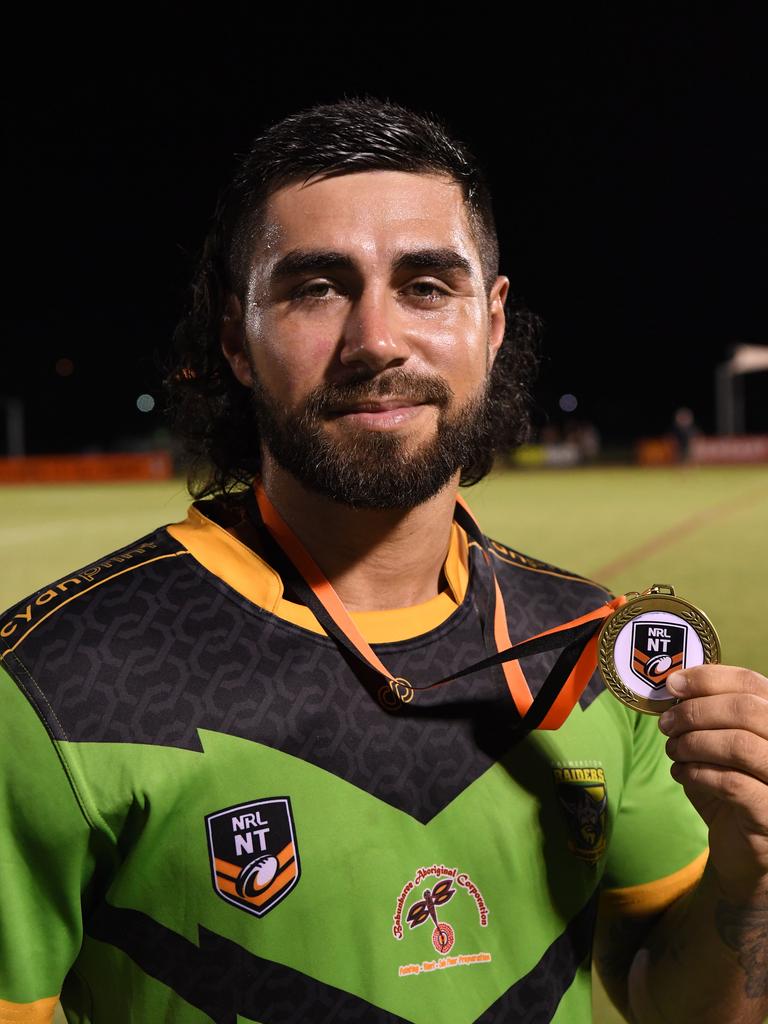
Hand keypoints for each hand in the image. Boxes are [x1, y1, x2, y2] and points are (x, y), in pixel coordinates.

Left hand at [659, 665, 767, 899]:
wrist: (744, 852)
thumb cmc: (731, 791)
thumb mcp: (718, 746)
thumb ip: (705, 715)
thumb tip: (672, 684)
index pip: (751, 682)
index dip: (708, 678)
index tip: (672, 684)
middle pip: (746, 709)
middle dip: (695, 712)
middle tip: (666, 724)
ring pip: (739, 744)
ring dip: (694, 743)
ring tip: (673, 751)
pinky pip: (732, 783)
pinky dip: (698, 773)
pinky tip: (682, 774)